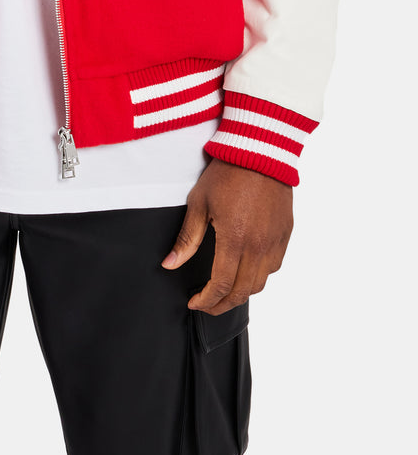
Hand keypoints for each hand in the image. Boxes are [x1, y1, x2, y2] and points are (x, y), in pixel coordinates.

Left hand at [161, 156, 292, 314]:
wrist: (260, 150)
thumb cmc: (227, 172)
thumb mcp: (199, 203)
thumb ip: (187, 239)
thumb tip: (170, 264)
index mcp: (234, 240)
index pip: (221, 286)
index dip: (206, 300)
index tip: (195, 302)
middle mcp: (258, 246)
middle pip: (242, 292)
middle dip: (222, 304)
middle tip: (207, 304)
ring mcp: (275, 241)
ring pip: (261, 283)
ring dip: (242, 293)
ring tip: (225, 291)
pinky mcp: (285, 233)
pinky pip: (274, 266)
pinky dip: (259, 275)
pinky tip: (246, 270)